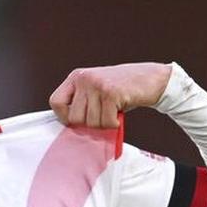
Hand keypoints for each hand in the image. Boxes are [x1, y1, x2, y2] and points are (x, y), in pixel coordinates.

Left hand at [49, 62, 172, 127]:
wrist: (151, 78)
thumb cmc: (122, 89)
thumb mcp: (95, 91)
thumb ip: (81, 104)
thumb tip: (68, 128)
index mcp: (77, 77)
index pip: (55, 102)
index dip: (65, 116)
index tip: (79, 120)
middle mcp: (84, 78)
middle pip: (74, 118)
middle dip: (89, 124)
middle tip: (102, 115)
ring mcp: (97, 84)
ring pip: (90, 122)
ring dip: (104, 124)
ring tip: (112, 111)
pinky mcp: (111, 92)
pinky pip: (106, 121)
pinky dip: (114, 124)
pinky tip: (119, 113)